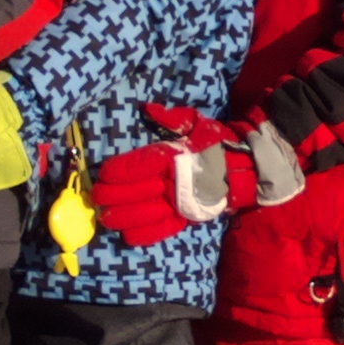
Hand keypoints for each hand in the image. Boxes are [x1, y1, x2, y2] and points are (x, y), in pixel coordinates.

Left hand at [90, 105, 303, 247]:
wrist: (247, 168)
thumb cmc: (217, 142)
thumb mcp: (196, 122)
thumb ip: (171, 118)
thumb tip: (147, 109)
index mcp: (176, 156)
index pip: (142, 164)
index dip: (120, 170)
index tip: (104, 174)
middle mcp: (176, 182)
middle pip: (138, 191)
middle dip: (114, 195)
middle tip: (96, 197)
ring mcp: (182, 203)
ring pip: (147, 213)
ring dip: (124, 216)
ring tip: (106, 218)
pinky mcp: (189, 218)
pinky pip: (164, 229)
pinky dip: (146, 234)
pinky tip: (128, 235)